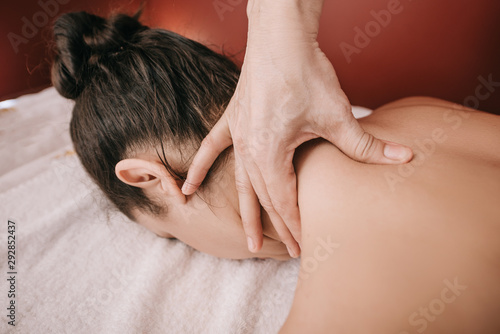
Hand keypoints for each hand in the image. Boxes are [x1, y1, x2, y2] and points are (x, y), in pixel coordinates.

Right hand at [182, 0, 412, 257]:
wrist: (280, 37)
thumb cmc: (305, 73)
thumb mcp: (337, 115)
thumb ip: (366, 144)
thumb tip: (404, 156)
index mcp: (269, 153)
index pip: (284, 200)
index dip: (296, 224)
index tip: (306, 244)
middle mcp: (248, 150)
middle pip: (264, 197)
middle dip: (278, 226)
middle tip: (290, 250)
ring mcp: (237, 136)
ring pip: (241, 184)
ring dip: (247, 212)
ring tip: (249, 242)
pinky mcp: (233, 121)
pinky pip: (211, 149)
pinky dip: (201, 169)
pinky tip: (186, 189)